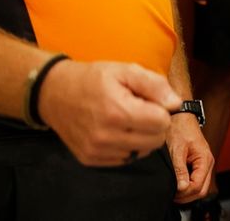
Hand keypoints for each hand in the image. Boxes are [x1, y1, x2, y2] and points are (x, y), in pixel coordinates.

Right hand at [38, 60, 180, 166]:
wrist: (53, 93)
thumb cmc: (92, 79)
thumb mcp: (125, 70)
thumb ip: (154, 85)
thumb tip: (175, 104)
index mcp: (117, 111)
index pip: (162, 123)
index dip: (162, 110)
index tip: (150, 101)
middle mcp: (106, 136)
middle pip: (155, 140)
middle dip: (155, 124)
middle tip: (141, 109)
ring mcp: (97, 150)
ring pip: (142, 152)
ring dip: (142, 137)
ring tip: (127, 119)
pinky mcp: (90, 159)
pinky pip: (125, 159)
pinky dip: (128, 146)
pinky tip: (117, 130)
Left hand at [168, 113, 214, 202]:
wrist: (180, 115)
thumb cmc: (179, 128)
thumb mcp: (176, 149)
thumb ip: (180, 170)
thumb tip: (182, 188)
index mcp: (205, 159)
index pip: (198, 186)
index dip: (184, 193)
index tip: (171, 192)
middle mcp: (207, 163)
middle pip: (201, 190)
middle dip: (186, 196)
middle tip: (170, 194)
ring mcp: (203, 164)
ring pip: (199, 187)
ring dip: (186, 192)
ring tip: (171, 190)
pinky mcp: (197, 164)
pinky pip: (195, 181)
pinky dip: (186, 186)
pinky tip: (175, 183)